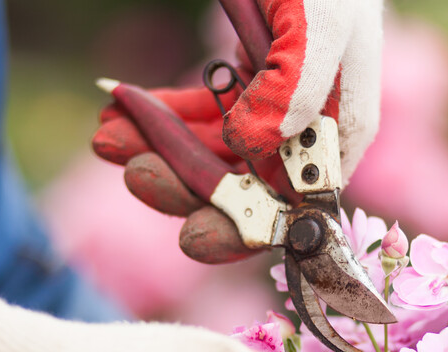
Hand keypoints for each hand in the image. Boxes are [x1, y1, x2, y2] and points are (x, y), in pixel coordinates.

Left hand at [92, 0, 382, 264]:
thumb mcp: (321, 21)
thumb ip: (296, 88)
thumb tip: (250, 149)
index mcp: (338, 130)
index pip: (296, 205)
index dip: (246, 227)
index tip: (192, 234)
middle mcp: (308, 132)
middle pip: (244, 186)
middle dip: (186, 187)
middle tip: (137, 175)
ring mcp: (272, 110)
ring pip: (211, 152)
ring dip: (158, 150)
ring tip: (108, 138)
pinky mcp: (242, 85)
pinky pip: (198, 113)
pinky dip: (159, 115)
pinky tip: (119, 110)